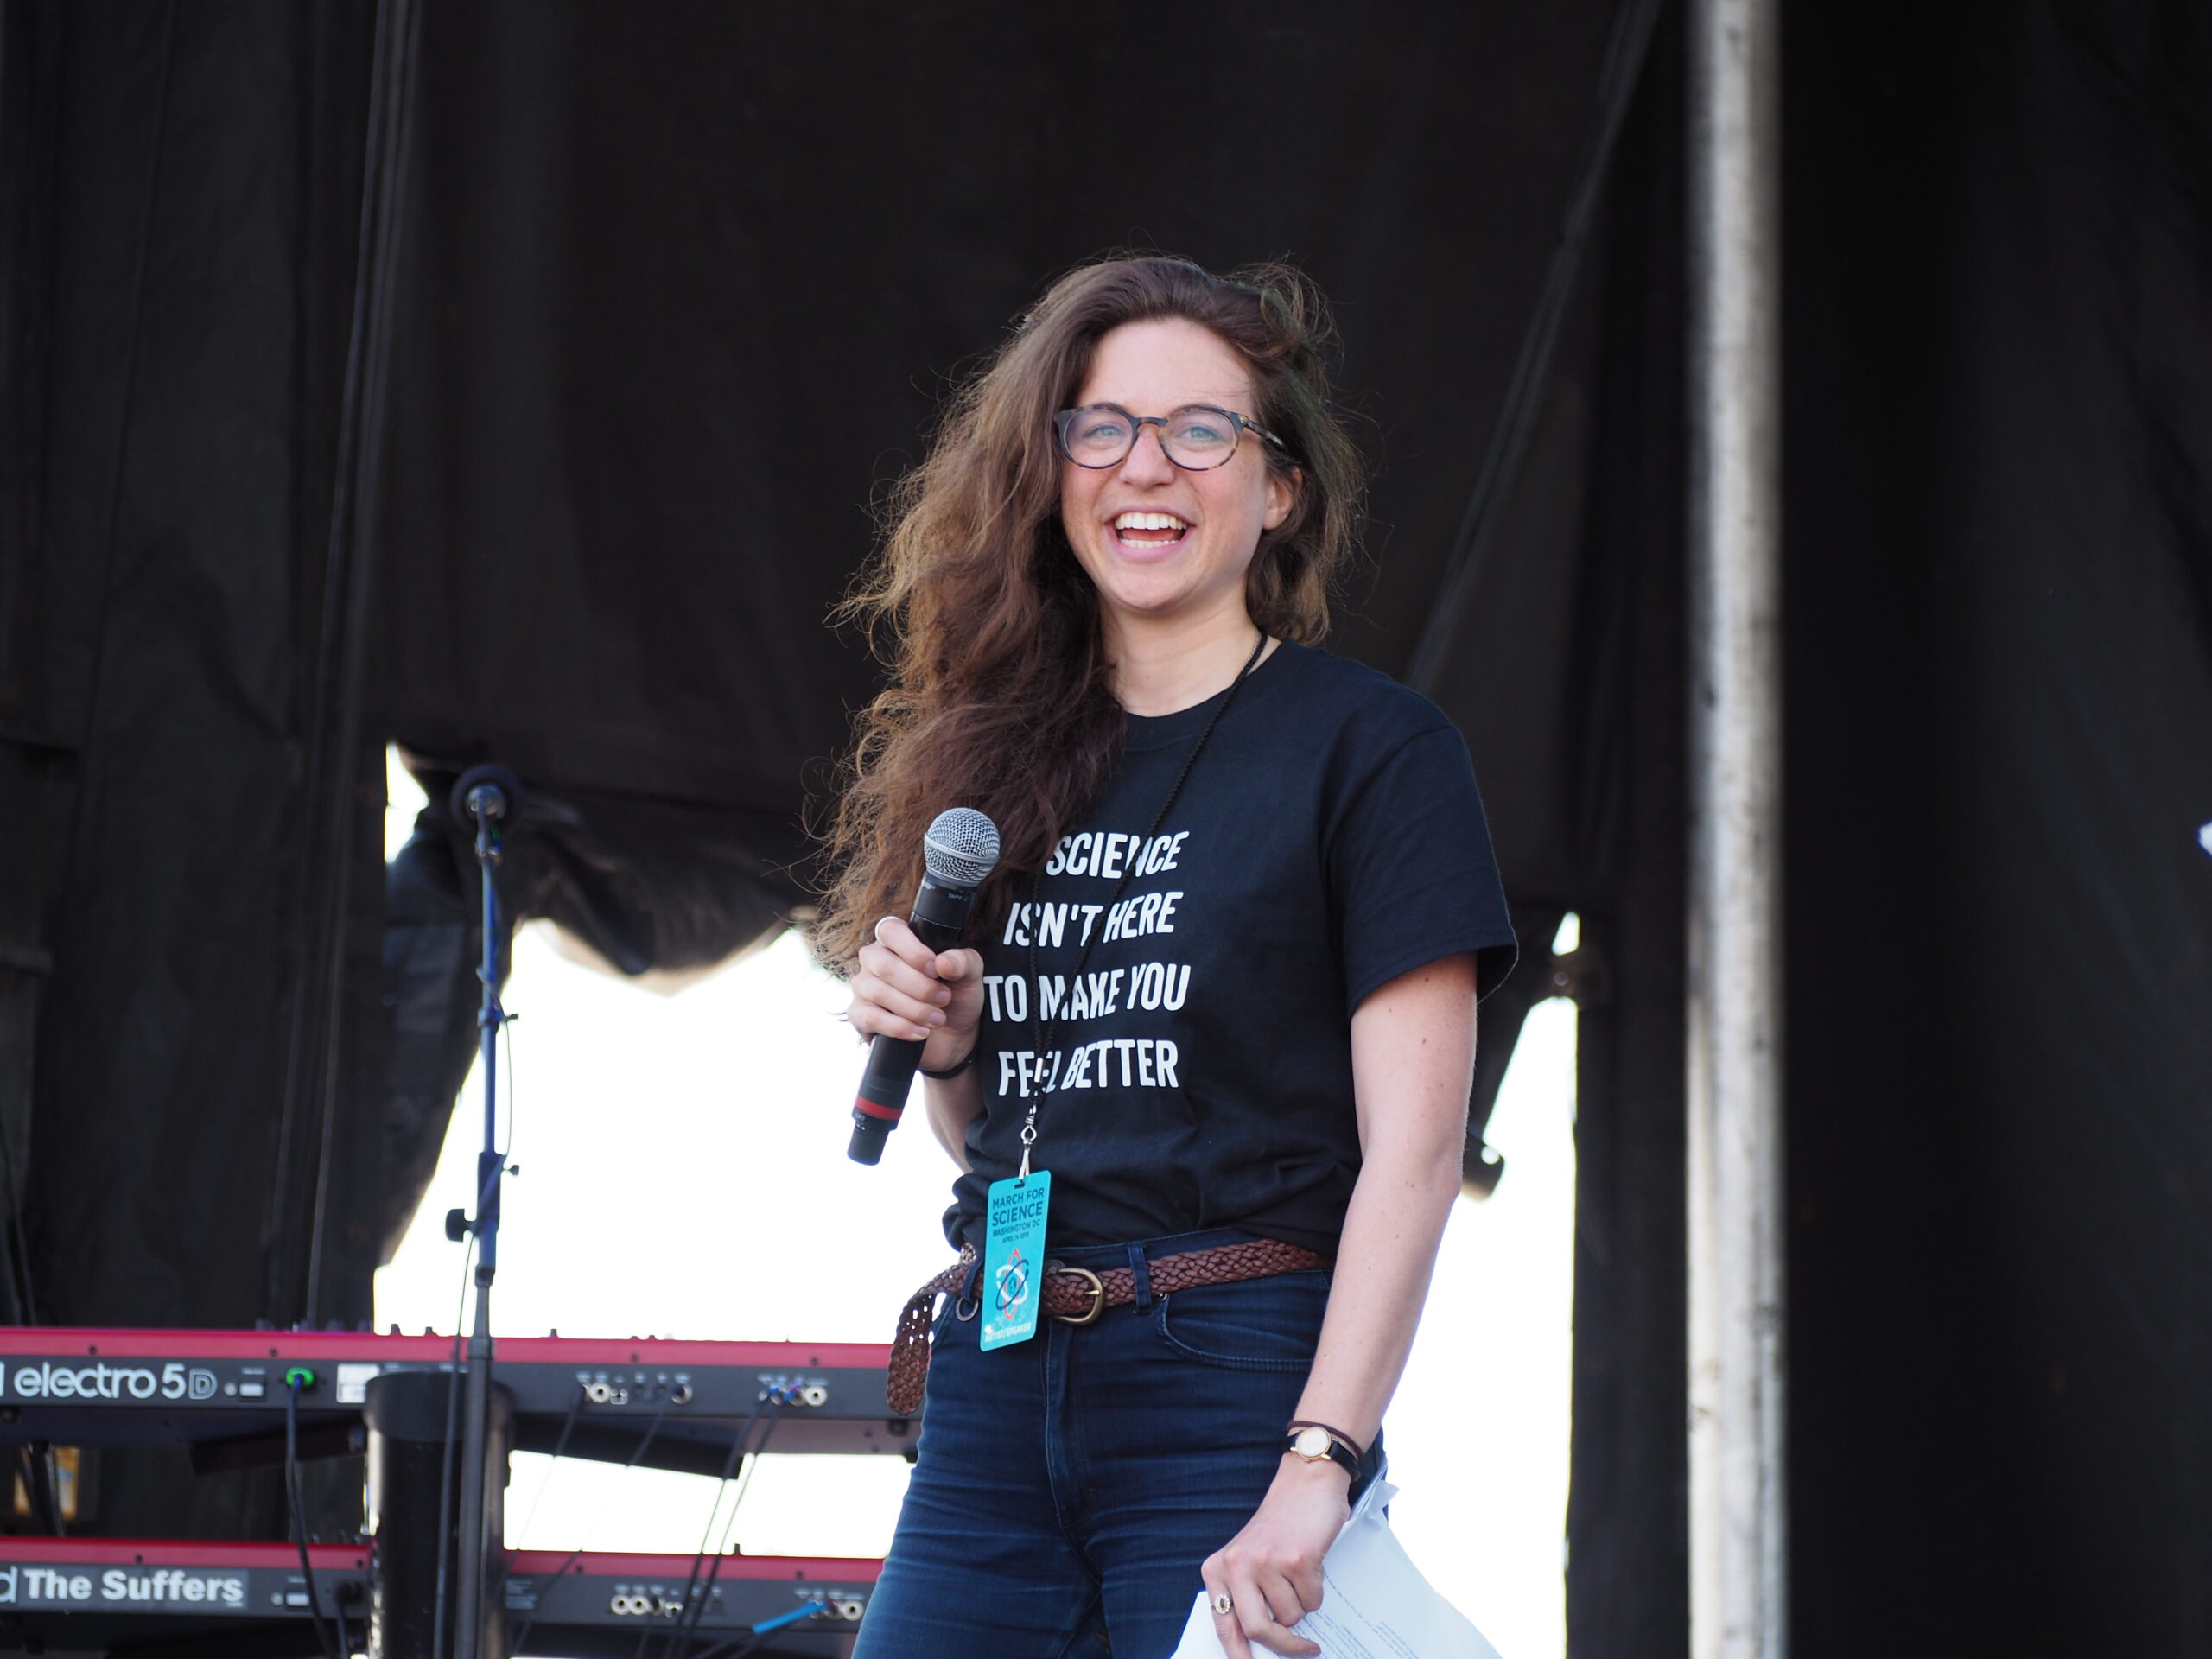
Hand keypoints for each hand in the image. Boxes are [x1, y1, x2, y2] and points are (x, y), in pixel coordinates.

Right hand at [846, 916, 984, 1075]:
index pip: (890, 930)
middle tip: (944, 998)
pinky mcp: (860, 1015)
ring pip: (879, 992)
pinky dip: (900, 1027)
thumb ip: (962, 961)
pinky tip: (921, 1032)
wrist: (952, 1036)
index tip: (936, 970)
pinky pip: (871, 1018)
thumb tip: (943, 962)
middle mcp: (875, 959)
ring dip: (914, 1009)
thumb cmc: (956, 996)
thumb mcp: (969, 975)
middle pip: (885, 965)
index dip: (913, 951)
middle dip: (920, 987)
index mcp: (898, 941)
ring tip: (937, 1019)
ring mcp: (864, 987)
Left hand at [1200, 1456, 1350, 1657]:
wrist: (1304, 1484)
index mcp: (1217, 1569)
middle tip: (1305, 1651)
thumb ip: (1244, 1596)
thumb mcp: (1246, 1559)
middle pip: (1258, 1630)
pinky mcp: (1297, 1559)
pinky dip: (1317, 1590)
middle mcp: (1237, 1565)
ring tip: (1300, 1576)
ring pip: (1292, 1617)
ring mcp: (1266, 1561)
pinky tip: (1312, 1564)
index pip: (1224, 1627)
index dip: (1238, 1657)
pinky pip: (1313, 1600)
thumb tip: (1254, 1647)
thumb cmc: (1278, 1527)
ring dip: (1303, 1605)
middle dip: (1285, 1647)